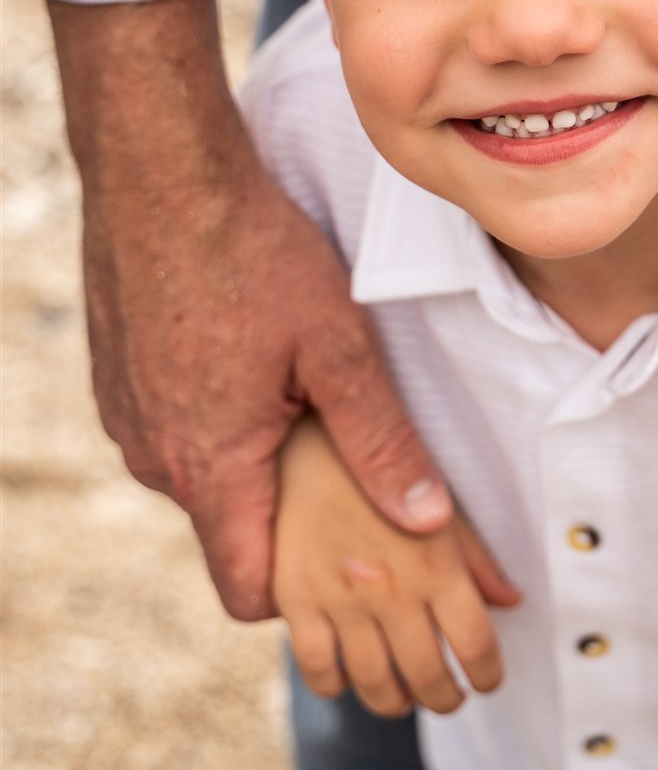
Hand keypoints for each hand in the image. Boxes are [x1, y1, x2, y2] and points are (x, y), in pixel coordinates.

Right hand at [47, 0, 520, 622]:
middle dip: (289, 522)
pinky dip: (214, 421)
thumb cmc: (251, 252)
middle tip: (347, 476)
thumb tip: (429, 521)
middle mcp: (156, 459)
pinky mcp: (117, 384)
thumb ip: (382, 441)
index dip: (303, 597)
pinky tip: (255, 369)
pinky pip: (172, 433)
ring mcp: (128, 422)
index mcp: (211, 466)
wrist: (159, 172)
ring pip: (201, 479)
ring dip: (250, 462)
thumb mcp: (339, 347)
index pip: (248, 591)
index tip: (351, 568)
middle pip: (229, 534)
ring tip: (306, 411)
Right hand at [274, 417, 506, 715]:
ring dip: (396, 702)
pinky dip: (335, 684)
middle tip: (451, 698)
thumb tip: (510, 599)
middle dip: (446, 697)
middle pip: (427, 674)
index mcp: (434, 560)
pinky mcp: (293, 596)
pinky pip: (316, 666)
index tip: (488, 680)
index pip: (475, 643)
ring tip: (405, 699)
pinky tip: (346, 678)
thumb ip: (473, 549)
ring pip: (373, 682)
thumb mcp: (439, 486)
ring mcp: (337, 597)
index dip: (487, 673)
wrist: (295, 424)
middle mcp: (388, 587)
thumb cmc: (377, 449)